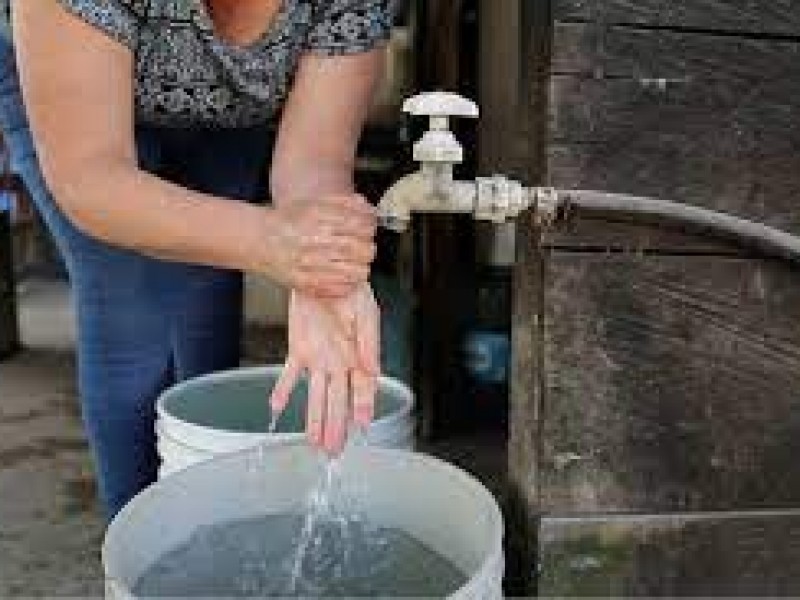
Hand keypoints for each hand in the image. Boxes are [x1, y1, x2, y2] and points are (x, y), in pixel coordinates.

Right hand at [265, 194, 375, 296]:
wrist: (258, 240)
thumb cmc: (288, 221)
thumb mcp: (314, 203)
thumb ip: (344, 203)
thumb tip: (369, 209)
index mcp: (317, 217)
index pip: (361, 225)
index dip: (369, 228)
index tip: (368, 229)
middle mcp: (313, 240)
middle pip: (362, 249)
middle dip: (367, 249)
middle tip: (363, 248)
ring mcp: (309, 264)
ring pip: (355, 271)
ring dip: (359, 267)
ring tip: (355, 264)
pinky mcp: (305, 283)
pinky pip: (339, 288)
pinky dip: (346, 283)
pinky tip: (342, 276)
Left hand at [269, 285, 380, 454]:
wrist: (325, 272)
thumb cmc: (352, 290)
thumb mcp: (366, 313)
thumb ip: (369, 343)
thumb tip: (373, 369)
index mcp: (359, 355)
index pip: (363, 389)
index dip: (363, 408)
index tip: (362, 427)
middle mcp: (339, 363)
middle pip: (338, 401)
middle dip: (336, 427)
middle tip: (333, 451)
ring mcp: (319, 359)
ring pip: (317, 396)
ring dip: (314, 419)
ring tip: (313, 442)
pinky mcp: (299, 349)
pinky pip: (290, 374)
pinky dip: (283, 390)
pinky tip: (277, 408)